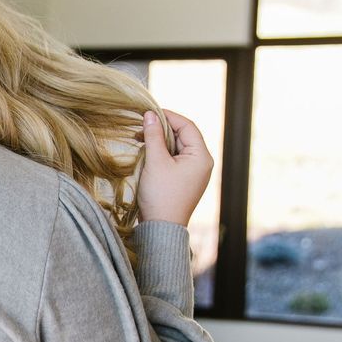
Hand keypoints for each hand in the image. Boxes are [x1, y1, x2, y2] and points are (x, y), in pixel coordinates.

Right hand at [135, 107, 213, 226]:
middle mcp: (202, 163)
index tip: (148, 113)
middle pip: (182, 136)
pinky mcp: (184, 180)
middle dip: (161, 129)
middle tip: (141, 127)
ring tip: (140, 139)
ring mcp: (194, 172)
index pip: (187, 126)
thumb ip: (153, 135)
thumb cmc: (161, 195)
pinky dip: (161, 153)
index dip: (168, 116)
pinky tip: (146, 153)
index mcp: (201, 157)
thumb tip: (150, 115)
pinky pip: (174, 159)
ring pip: (177, 147)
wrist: (161, 228)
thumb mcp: (155, 161)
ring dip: (159, 141)